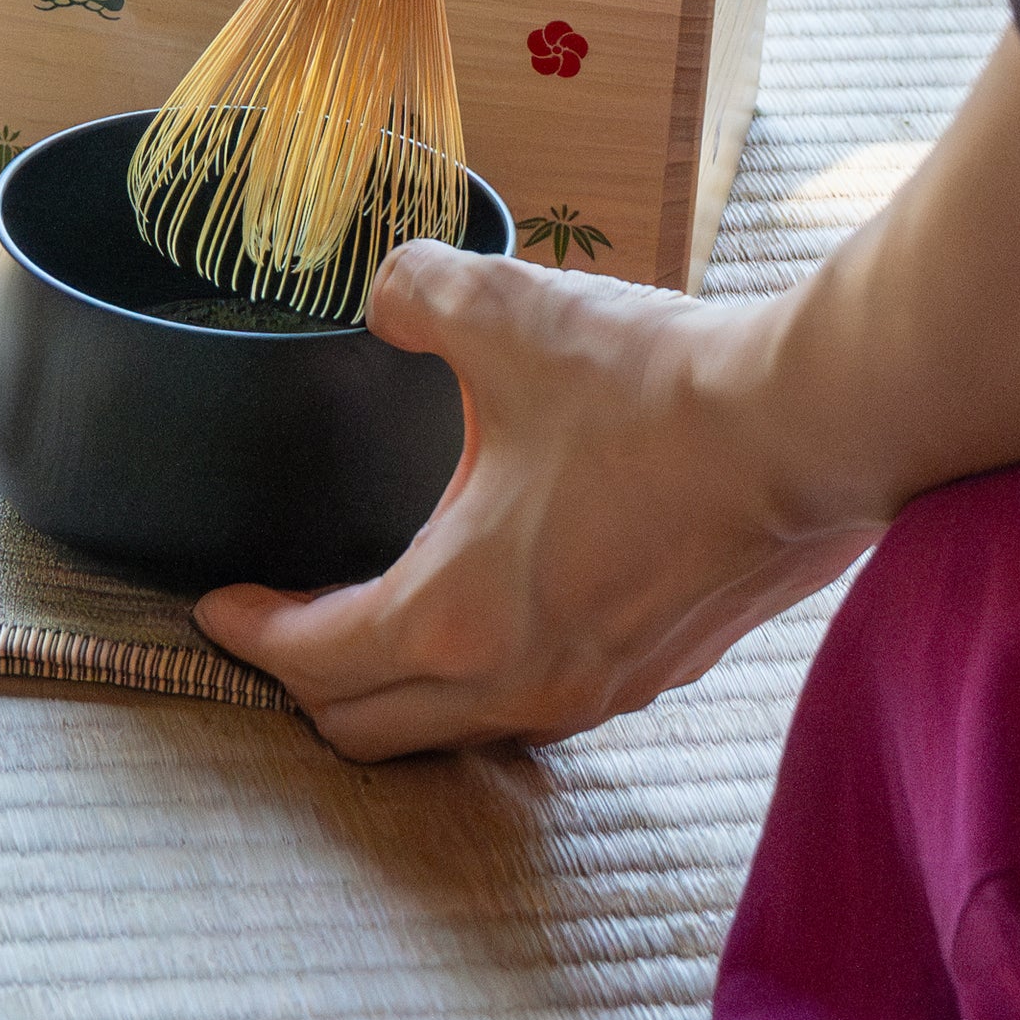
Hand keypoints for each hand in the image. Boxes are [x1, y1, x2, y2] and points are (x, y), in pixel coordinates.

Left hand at [193, 40, 1019, 762]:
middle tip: (275, 624)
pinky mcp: (654, 671)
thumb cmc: (653, 385)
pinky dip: (481, 679)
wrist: (807, 426)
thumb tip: (382, 289)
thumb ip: (416, 294)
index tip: (212, 606)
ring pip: (457, 730)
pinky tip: (492, 608)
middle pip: (369, 729)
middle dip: (306, 683)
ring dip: (399, 690)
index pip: (314, 663)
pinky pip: (532, 705)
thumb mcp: (506, 311)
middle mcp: (515, 680)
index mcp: (454, 614)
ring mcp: (591, 691)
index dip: (246, 634)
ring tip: (372, 619)